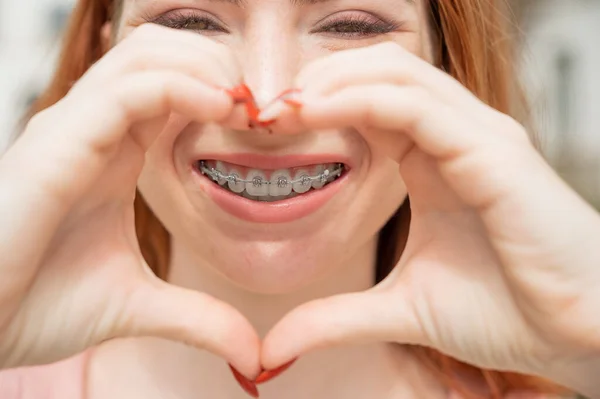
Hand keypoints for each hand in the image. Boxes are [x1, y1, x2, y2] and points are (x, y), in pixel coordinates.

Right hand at [0, 24, 259, 378]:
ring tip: (246, 106)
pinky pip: (128, 89)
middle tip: (263, 107)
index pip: (172, 85)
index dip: (223, 90)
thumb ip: (197, 318)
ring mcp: (74, 129)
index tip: (265, 122)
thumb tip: (251, 353)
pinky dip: (182, 87)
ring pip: (146, 56)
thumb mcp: (137, 306)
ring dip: (207, 68)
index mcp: (116, 152)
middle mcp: (95, 129)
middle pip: (162, 53)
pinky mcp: (59, 142)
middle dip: (220, 66)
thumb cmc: (36, 306)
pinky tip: (221, 108)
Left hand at [261, 42, 599, 395]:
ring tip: (282, 109)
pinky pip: (416, 105)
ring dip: (330, 82)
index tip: (266, 128)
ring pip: (395, 74)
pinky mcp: (494, 151)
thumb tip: (274, 348)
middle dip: (315, 82)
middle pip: (377, 71)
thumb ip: (336, 319)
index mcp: (433, 160)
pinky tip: (314, 113)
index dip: (314, 105)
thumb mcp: (401, 310)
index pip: (368, 101)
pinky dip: (359, 99)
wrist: (580, 337)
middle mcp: (456, 136)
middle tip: (264, 113)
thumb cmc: (507, 313)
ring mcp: (477, 136)